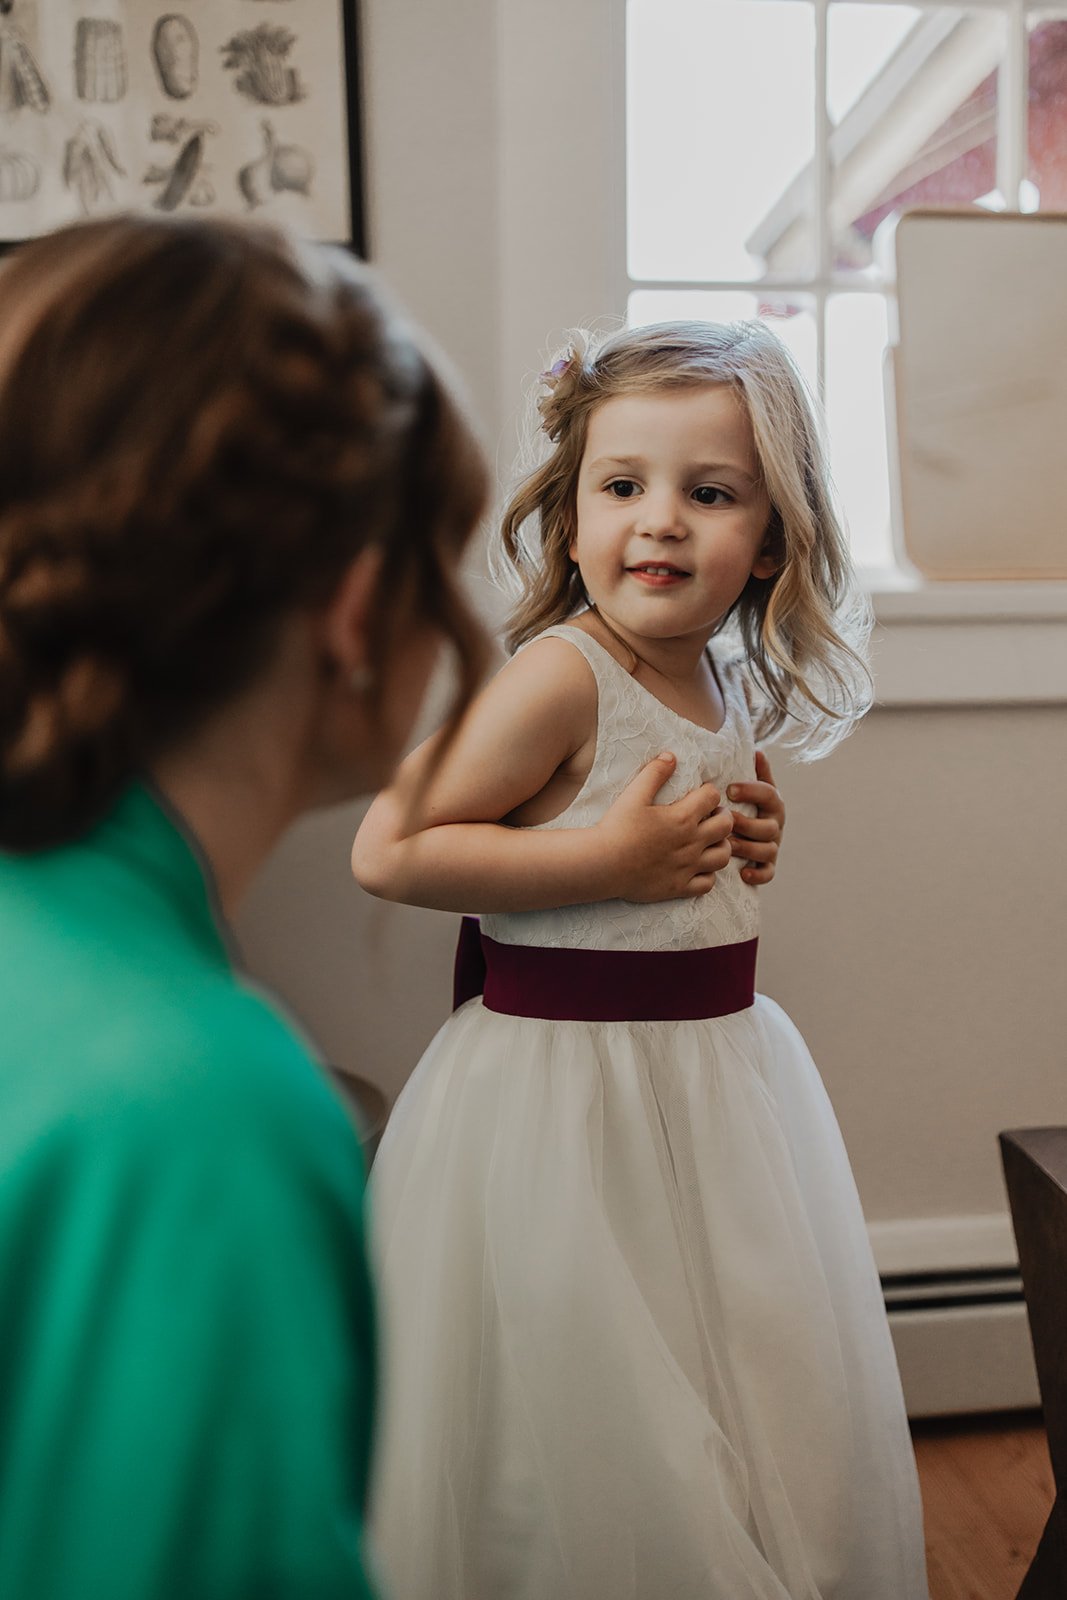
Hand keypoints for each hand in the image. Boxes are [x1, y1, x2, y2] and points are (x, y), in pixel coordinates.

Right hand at [596, 752, 733, 901]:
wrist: (602, 864)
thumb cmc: (616, 828)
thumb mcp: (633, 795)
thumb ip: (654, 773)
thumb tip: (671, 756)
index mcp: (682, 818)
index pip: (713, 797)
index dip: (709, 792)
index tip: (699, 794)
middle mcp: (691, 843)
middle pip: (726, 826)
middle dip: (722, 816)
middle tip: (710, 815)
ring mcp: (687, 867)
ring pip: (723, 856)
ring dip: (721, 845)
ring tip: (709, 841)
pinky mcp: (679, 887)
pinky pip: (708, 883)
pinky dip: (708, 874)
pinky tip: (696, 866)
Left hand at [726, 749, 783, 885]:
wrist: (746, 835)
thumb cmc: (744, 806)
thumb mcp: (750, 788)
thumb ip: (755, 772)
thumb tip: (757, 750)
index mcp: (772, 803)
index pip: (768, 794)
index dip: (751, 791)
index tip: (729, 789)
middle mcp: (775, 825)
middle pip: (768, 826)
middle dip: (747, 824)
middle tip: (726, 821)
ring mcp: (772, 846)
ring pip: (767, 850)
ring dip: (747, 848)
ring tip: (727, 844)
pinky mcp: (767, 866)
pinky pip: (768, 873)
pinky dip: (758, 875)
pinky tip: (743, 873)